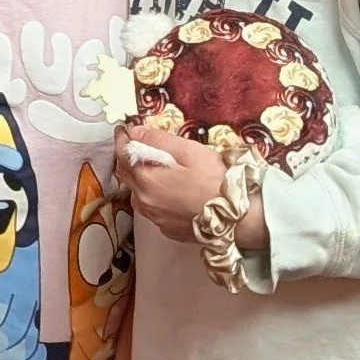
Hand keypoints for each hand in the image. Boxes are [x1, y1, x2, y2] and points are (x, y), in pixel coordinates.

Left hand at [118, 123, 226, 238]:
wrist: (238, 219)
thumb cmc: (215, 181)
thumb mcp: (189, 152)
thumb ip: (159, 140)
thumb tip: (135, 131)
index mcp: (147, 181)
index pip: (122, 155)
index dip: (121, 139)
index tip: (123, 129)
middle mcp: (145, 202)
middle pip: (125, 176)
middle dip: (126, 158)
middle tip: (134, 145)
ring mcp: (156, 219)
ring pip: (136, 195)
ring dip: (138, 180)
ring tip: (151, 169)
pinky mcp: (168, 230)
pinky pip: (152, 209)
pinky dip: (152, 197)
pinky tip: (166, 192)